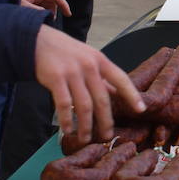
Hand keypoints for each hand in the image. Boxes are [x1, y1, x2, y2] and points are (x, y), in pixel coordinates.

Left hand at [20, 0, 70, 17]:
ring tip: (40, 20)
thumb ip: (37, 10)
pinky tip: (35, 18)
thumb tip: (48, 14)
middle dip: (53, 11)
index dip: (64, 5)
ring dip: (47, 12)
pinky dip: (41, 12)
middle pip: (52, 0)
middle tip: (48, 21)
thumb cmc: (8, 1)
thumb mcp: (23, 7)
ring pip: (46, 4)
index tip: (68, 15)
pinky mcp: (28, 0)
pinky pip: (39, 6)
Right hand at [33, 25, 144, 143]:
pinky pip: (65, 105)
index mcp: (100, 60)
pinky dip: (67, 120)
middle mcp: (89, 66)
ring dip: (86, 126)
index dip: (132, 95)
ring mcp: (72, 72)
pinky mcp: (56, 78)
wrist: (38, 41)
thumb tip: (114, 94)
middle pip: (102, 99)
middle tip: (106, 136)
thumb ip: (99, 76)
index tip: (141, 110)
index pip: (121, 79)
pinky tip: (68, 129)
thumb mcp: (87, 58)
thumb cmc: (65, 51)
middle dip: (106, 121)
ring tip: (86, 138)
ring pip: (84, 106)